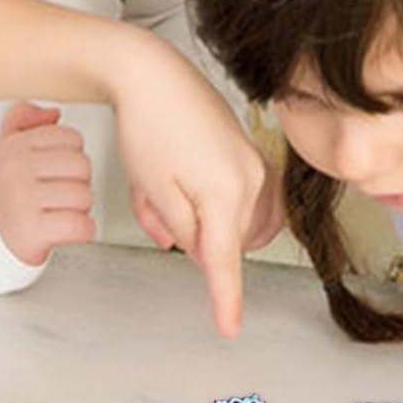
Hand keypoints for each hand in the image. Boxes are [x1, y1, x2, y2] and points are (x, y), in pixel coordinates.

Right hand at [0, 102, 95, 265]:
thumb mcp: (6, 151)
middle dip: (78, 184)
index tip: (56, 171)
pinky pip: (80, 226)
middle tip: (59, 194)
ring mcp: (22, 199)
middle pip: (82, 166)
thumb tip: (52, 113)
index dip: (71, 158)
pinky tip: (64, 229)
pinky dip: (81, 231)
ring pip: (84, 196)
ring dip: (79, 209)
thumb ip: (26, 123)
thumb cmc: (3, 195)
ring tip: (58, 212)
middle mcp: (15, 169)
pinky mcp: (31, 230)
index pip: (71, 138)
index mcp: (13, 147)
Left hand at [110, 38, 274, 336]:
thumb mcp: (155, 190)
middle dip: (183, 231)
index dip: (226, 298)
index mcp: (228, 193)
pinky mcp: (246, 151)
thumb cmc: (148, 125)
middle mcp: (252, 179)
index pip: (226, 260)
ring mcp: (254, 163)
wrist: (151, 73)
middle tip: (151, 204)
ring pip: (225, 218)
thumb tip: (201, 250)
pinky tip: (175, 180)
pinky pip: (230, 194)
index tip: (229, 328)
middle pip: (221, 237)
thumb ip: (182, 230)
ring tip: (157, 189)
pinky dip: (201, 198)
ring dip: (190, 215)